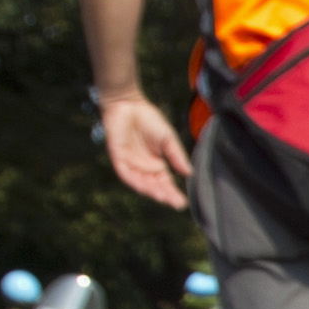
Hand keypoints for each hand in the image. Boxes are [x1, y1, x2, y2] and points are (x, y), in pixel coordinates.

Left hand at [100, 91, 192, 209]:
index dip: (173, 193)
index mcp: (156, 164)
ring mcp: (130, 164)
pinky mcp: (118, 158)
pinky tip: (145, 187)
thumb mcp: (168, 139)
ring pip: (140, 183)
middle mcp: (143, 167)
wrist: (129, 105)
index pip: (165, 183)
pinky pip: (126, 174)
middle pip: (154, 186)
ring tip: (163, 198)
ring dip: (151, 191)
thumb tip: (189, 173)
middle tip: (176, 204)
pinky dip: (135, 181)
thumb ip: (177, 156)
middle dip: (164, 195)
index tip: (182, 203)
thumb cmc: (149, 119)